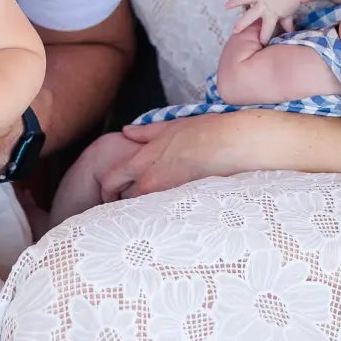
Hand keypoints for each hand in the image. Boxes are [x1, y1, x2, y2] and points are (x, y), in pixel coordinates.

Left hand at [103, 112, 246, 200]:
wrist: (234, 144)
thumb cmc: (204, 132)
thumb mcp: (170, 126)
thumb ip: (144, 133)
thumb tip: (126, 131)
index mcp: (142, 162)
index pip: (110, 180)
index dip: (107, 187)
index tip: (111, 191)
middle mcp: (149, 183)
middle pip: (123, 200)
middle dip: (124, 200)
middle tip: (131, 200)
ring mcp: (165, 197)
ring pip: (142, 209)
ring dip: (144, 207)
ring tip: (153, 205)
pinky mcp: (182, 207)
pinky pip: (163, 214)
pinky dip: (163, 212)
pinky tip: (173, 209)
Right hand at [226, 0, 298, 41]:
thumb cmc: (293, 1)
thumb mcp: (289, 15)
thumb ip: (286, 25)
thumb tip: (289, 34)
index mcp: (271, 14)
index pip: (265, 30)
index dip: (263, 39)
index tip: (260, 44)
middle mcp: (263, 5)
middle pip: (250, 17)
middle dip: (242, 25)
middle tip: (235, 31)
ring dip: (234, 2)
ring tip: (226, 6)